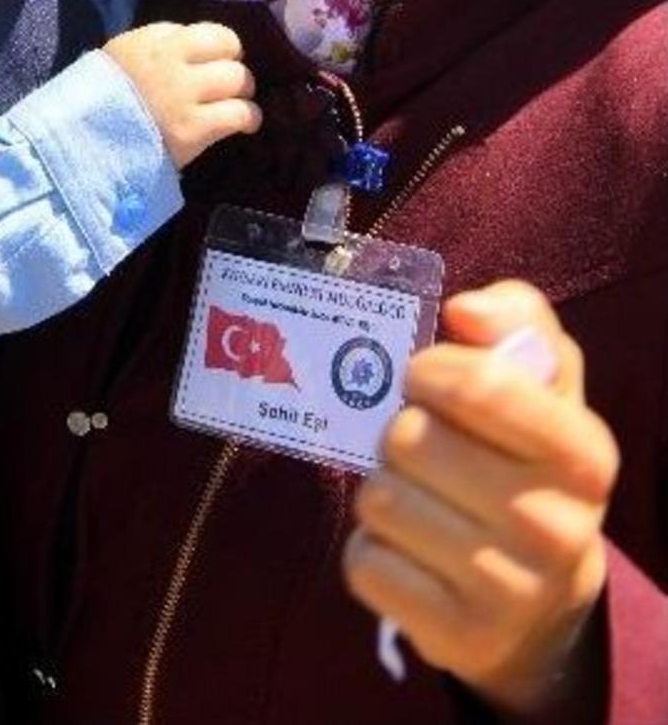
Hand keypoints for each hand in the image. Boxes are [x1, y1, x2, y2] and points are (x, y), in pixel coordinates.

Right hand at [103, 21, 260, 168]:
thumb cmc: (107, 94)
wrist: (87, 138)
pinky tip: (244, 124)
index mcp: (158, 43)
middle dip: (235, 72)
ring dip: (243, 95)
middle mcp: (174, 65)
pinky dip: (248, 118)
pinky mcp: (192, 130)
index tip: (220, 61)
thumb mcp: (128, 51)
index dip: (225, 48)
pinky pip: (239, 115)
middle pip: (231, 58)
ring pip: (239, 82)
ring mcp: (184, 98)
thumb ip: (164, 41)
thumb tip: (204, 44)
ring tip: (236, 106)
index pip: (215, 34)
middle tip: (228, 87)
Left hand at [343, 281, 618, 714]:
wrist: (545, 597)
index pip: (478, 383)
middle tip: (422, 448)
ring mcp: (510, 592)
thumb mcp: (543, 382)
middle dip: (400, 432)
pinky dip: (371, 548)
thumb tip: (464, 309)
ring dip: (382, 488)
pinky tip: (409, 550)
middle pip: (408, 439)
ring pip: (380, 499)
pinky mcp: (458, 639)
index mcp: (583, 452)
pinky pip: (365, 563)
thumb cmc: (526, 456)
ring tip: (419, 497)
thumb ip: (515, 318)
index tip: (423, 377)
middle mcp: (557, 527)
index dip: (428, 369)